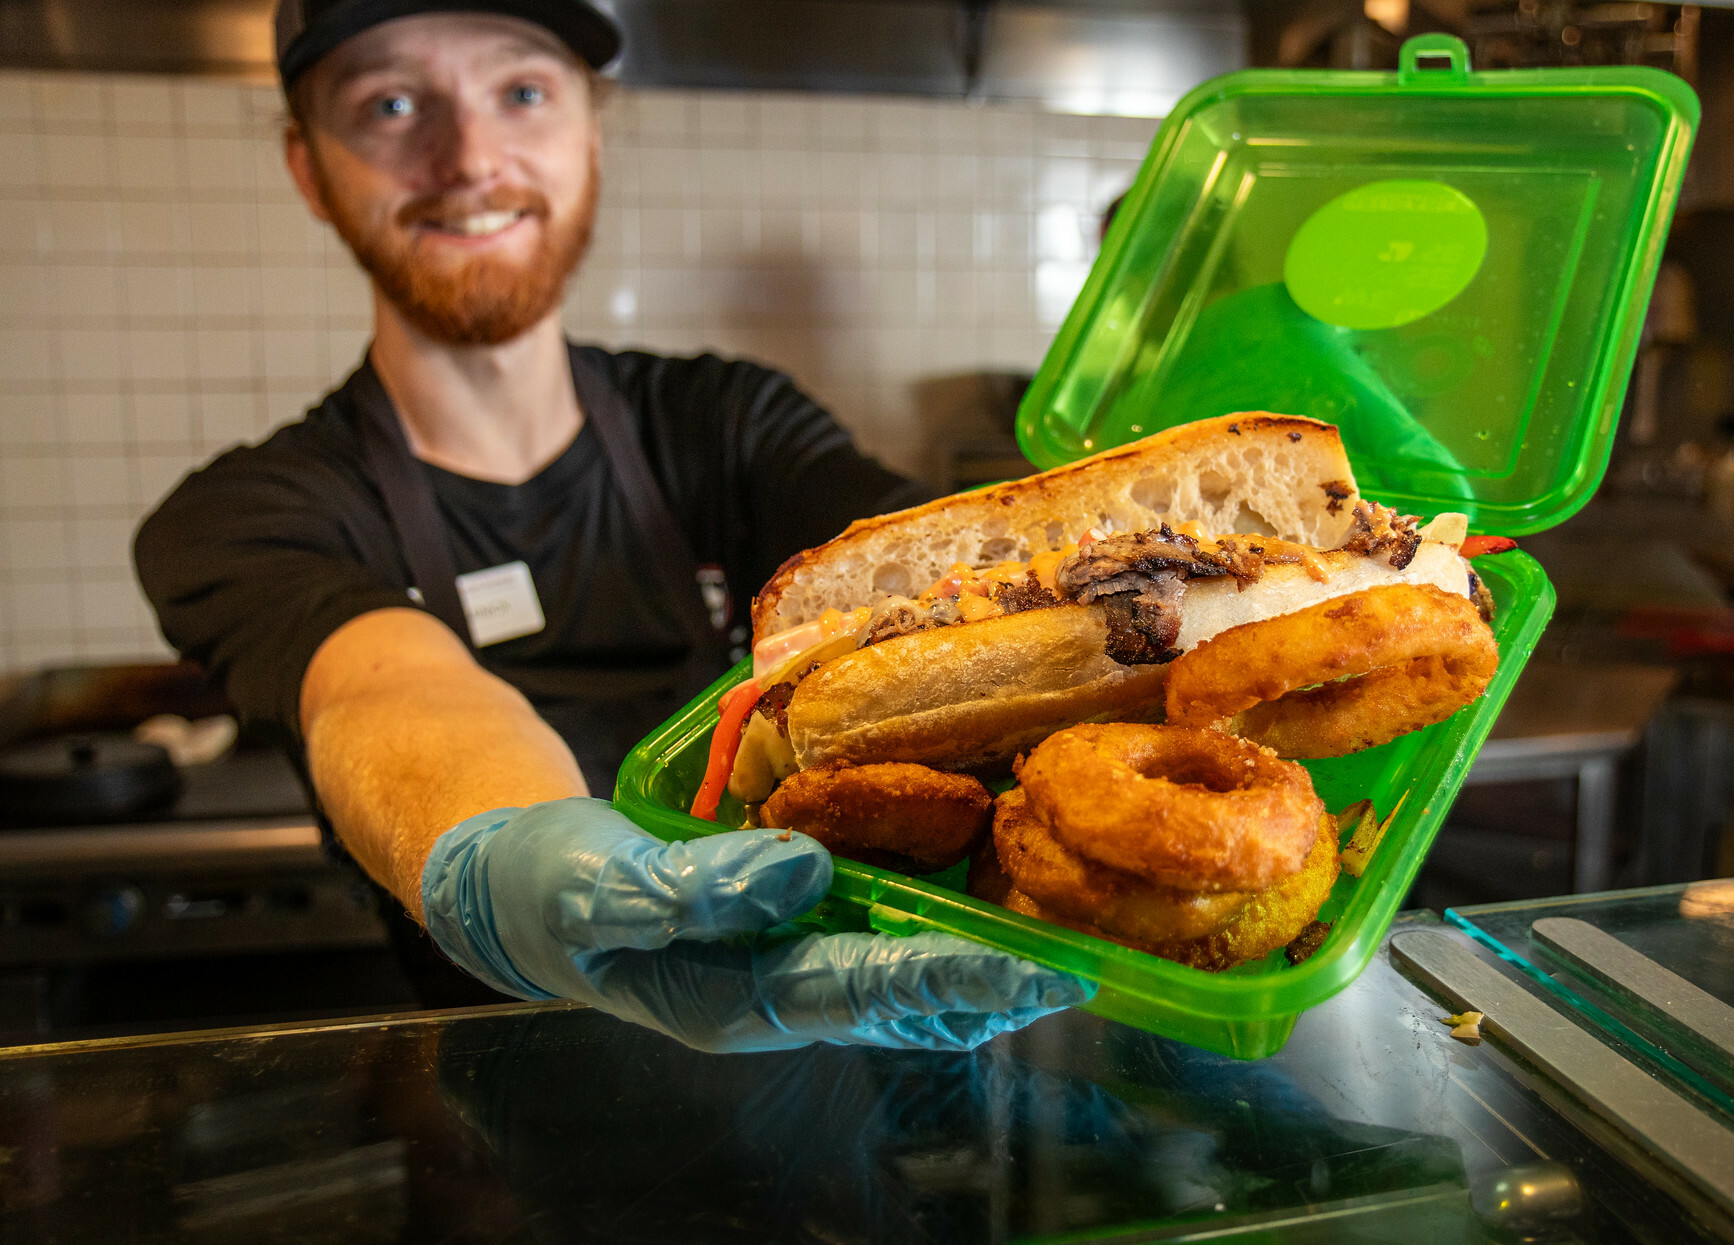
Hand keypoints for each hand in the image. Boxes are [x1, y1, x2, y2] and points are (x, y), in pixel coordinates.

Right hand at [421, 798, 1090, 1051]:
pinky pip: (872, 936)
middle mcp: (773, 992)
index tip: (1031, 971)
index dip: (951, 976)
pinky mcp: (782, 928)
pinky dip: (931, 925)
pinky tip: (979, 906)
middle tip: (1080, 969)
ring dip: (975, 964)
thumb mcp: (602, 888)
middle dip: (991, 984)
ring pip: (897, 974)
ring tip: (1059, 952)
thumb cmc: (550, 887)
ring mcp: (781, 964)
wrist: (515, 879)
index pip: (862, 990)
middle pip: (902, 994)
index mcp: (734, 999)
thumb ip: (697, 888)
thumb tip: (800, 873)